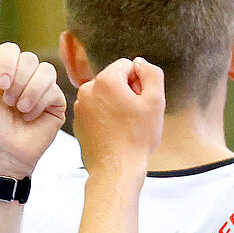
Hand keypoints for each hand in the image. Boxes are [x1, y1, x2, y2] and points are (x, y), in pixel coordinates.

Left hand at [0, 30, 66, 179]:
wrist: (0, 154)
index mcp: (1, 72)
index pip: (10, 49)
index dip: (7, 63)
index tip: (0, 85)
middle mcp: (22, 77)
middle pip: (29, 58)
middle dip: (18, 81)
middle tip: (8, 103)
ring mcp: (40, 89)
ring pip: (45, 70)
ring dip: (29, 91)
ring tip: (19, 109)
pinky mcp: (55, 103)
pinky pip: (54, 89)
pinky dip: (39, 103)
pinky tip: (30, 117)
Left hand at [75, 56, 164, 186]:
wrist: (116, 169)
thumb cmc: (137, 137)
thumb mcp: (156, 100)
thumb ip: (151, 73)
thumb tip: (140, 63)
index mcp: (105, 80)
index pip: (127, 65)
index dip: (139, 82)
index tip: (140, 101)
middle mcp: (87, 90)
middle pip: (113, 79)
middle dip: (126, 92)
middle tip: (134, 115)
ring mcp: (79, 107)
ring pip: (104, 95)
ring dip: (115, 104)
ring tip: (124, 125)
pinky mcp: (78, 122)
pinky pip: (95, 110)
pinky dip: (105, 117)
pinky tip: (114, 132)